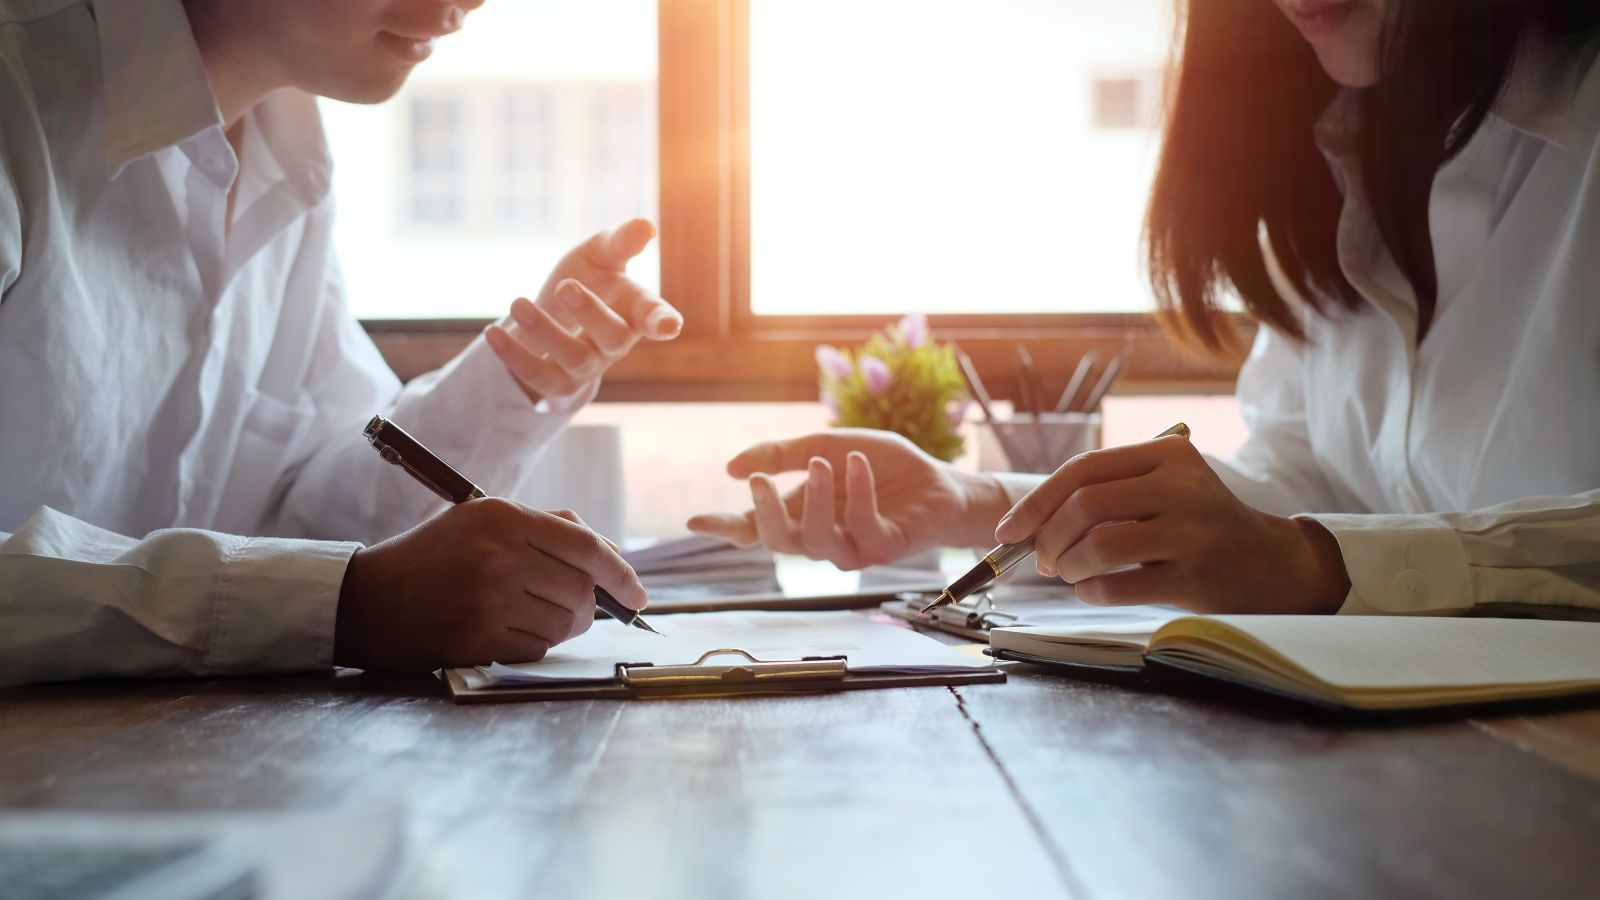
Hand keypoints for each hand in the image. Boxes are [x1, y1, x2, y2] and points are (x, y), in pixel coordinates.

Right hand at [333, 498, 645, 670]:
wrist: (367, 600)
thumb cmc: (434, 557)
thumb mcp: (482, 520)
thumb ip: (546, 527)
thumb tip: (610, 553)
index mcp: (501, 516)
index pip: (585, 546)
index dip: (622, 573)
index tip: (639, 594)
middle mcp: (497, 554)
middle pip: (581, 590)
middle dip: (591, 605)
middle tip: (578, 607)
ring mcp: (486, 599)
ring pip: (565, 623)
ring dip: (564, 626)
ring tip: (535, 614)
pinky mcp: (476, 638)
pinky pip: (537, 647)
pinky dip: (536, 643)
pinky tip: (508, 629)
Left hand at [484, 218, 683, 402]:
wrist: (550, 312)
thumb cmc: (586, 278)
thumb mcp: (599, 254)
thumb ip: (620, 242)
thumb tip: (645, 226)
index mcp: (633, 310)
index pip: (654, 317)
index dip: (662, 322)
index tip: (668, 327)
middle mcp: (615, 343)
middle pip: (614, 338)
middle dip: (591, 314)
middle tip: (565, 286)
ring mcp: (588, 366)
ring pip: (575, 358)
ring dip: (546, 332)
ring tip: (517, 303)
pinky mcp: (556, 383)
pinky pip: (538, 377)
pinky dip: (514, 356)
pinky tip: (492, 332)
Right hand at [686, 429, 1010, 569]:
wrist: (938, 481)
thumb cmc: (882, 467)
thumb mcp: (825, 445)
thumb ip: (781, 454)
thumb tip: (731, 468)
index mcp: (799, 513)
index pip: (753, 528)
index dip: (724, 528)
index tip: (694, 522)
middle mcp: (818, 536)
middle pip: (777, 541)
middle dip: (764, 512)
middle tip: (758, 479)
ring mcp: (850, 547)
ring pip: (815, 539)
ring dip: (815, 499)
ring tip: (822, 463)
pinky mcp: (883, 548)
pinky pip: (863, 527)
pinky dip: (858, 492)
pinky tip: (855, 463)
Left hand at [993, 435, 1349, 612]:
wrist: (1272, 564)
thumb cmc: (1198, 525)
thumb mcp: (1165, 487)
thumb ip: (1107, 493)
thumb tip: (1027, 523)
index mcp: (1168, 455)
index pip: (1083, 468)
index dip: (1036, 501)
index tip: (1008, 530)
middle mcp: (1182, 487)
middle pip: (1085, 506)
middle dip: (1048, 539)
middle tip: (1042, 560)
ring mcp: (1192, 533)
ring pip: (1098, 546)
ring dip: (1068, 567)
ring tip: (1068, 574)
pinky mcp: (1196, 578)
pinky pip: (1119, 586)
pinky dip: (1091, 591)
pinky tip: (1093, 590)